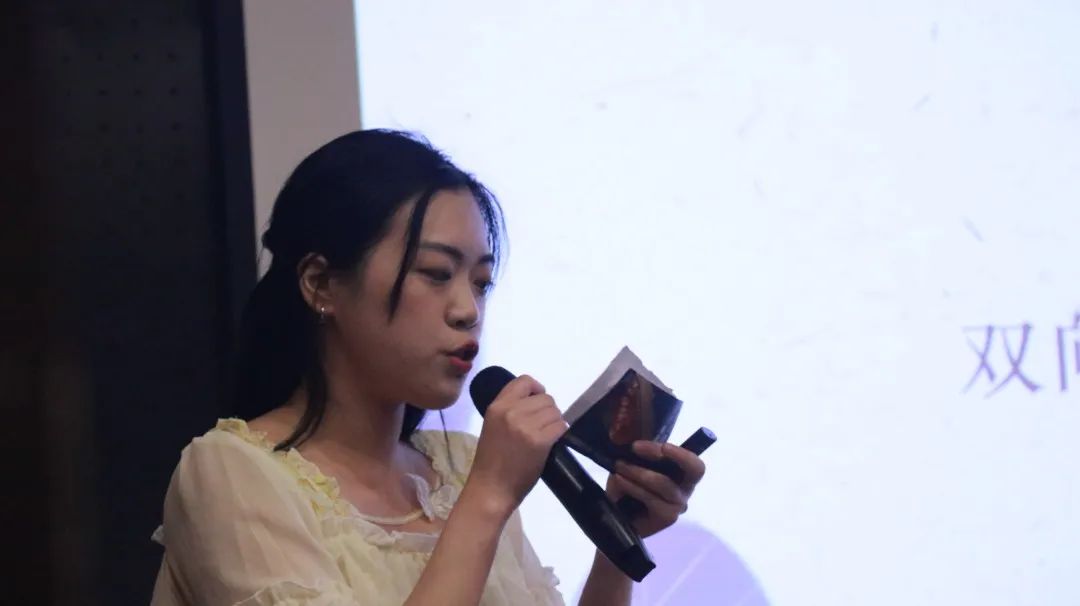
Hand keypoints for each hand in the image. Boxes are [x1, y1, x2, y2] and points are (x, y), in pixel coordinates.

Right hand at [467, 375, 567, 517]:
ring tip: (547, 434)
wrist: (491, 489)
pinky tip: (553, 440)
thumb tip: (535, 403)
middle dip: (549, 410)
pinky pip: (561, 426)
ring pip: (555, 411)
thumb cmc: (491, 461)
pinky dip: (561, 432)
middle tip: (544, 425)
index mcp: (497, 406)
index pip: (524, 381)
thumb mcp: (493, 426)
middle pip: (545, 397)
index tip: (538, 401)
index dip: (536, 388)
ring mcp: (526, 426)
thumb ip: (510, 411)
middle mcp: (511, 411)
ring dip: (556, 421)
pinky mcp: (540, 441)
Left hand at [605, 440, 705, 537]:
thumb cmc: (627, 487)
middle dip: (671, 454)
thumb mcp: (632, 465)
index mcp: (682, 473)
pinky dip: (633, 486)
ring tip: (619, 466)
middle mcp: (686, 489)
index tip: (661, 446)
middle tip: (638, 448)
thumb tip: (630, 442)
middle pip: (695, 470)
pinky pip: (651, 497)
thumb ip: (639, 454)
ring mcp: (678, 505)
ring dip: (638, 471)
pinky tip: (619, 480)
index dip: (681, 452)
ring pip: (663, 482)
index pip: (695, 463)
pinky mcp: (668, 517)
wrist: (617, 516)